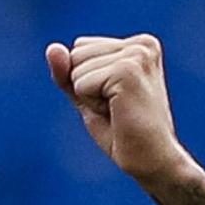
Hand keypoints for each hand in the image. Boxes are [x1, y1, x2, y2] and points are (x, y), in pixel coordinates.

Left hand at [47, 34, 193, 186]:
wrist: (152, 161)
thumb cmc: (123, 132)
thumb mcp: (88, 96)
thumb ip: (67, 71)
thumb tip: (52, 48)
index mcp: (139, 44)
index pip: (80, 47)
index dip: (87, 80)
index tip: (115, 100)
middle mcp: (142, 43)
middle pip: (76, 53)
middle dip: (86, 87)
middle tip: (116, 108)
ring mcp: (137, 55)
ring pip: (76, 68)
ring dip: (89, 98)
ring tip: (118, 111)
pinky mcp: (128, 71)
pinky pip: (81, 84)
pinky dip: (91, 105)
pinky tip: (118, 113)